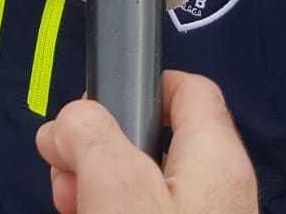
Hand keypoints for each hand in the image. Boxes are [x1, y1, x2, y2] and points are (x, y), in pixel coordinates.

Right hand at [35, 72, 256, 213]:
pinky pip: (149, 213)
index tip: (97, 104)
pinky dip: (115, 210)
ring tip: (69, 203)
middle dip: (98, 147)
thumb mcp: (116, 187)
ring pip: (146, 184)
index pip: (186, 87)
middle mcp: (220, 189)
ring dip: (98, 185)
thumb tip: (71, 122)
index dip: (136, 84)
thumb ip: (90, 136)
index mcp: (215, 155)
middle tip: (64, 169)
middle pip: (154, 139)